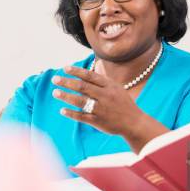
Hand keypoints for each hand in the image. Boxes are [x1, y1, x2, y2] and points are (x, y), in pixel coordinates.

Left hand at [52, 66, 167, 151]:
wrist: (134, 122)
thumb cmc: (123, 104)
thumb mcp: (116, 88)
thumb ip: (101, 82)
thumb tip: (84, 73)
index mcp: (109, 86)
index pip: (90, 76)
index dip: (76, 71)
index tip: (65, 68)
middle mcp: (105, 96)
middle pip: (82, 87)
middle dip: (67, 82)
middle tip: (55, 79)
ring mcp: (101, 109)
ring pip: (80, 101)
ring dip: (66, 96)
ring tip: (55, 92)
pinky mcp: (98, 121)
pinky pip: (82, 116)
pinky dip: (71, 113)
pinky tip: (62, 110)